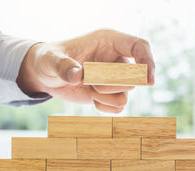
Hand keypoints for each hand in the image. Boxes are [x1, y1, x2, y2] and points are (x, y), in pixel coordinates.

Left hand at [16, 29, 154, 112]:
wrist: (45, 75)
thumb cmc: (48, 59)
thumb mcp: (51, 59)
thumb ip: (63, 66)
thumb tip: (78, 76)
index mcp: (108, 41)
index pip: (140, 46)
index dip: (148, 62)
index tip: (149, 81)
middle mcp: (116, 59)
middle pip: (133, 76)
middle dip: (111, 84)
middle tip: (89, 81)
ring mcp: (114, 77)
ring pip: (126, 94)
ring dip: (104, 96)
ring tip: (87, 87)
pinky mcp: (109, 93)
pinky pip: (119, 106)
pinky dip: (104, 107)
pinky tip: (90, 98)